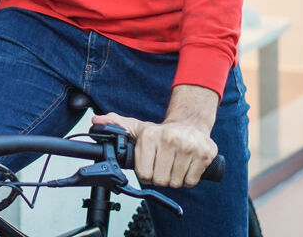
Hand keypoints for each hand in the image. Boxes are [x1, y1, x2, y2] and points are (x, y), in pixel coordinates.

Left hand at [91, 85, 219, 188]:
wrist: (190, 124)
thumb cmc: (161, 132)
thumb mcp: (137, 128)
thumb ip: (116, 126)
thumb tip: (96, 121)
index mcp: (150, 135)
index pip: (144, 174)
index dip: (146, 173)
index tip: (149, 165)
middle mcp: (170, 139)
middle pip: (160, 180)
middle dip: (160, 177)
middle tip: (162, 165)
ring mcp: (189, 146)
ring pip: (176, 183)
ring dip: (174, 178)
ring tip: (174, 163)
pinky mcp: (206, 154)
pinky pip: (191, 181)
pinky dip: (187, 179)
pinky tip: (185, 165)